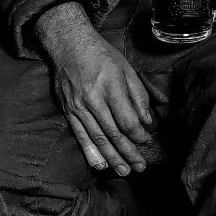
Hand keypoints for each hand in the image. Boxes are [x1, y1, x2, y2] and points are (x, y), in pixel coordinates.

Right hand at [35, 3, 152, 175]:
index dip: (139, 135)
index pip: (127, 120)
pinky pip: (80, 136)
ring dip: (112, 158)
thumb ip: (138, 96)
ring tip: (124, 172)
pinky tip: (100, 165)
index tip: (147, 142)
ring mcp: (78, 107)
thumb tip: (146, 122)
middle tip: (140, 167)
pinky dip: (90, 153)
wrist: (68, 44)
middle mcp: (93, 99)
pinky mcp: (68, 111)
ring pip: (97, 138)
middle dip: (129, 153)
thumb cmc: (101, 54)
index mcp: (111, 86)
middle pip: (114, 133)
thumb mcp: (126, 68)